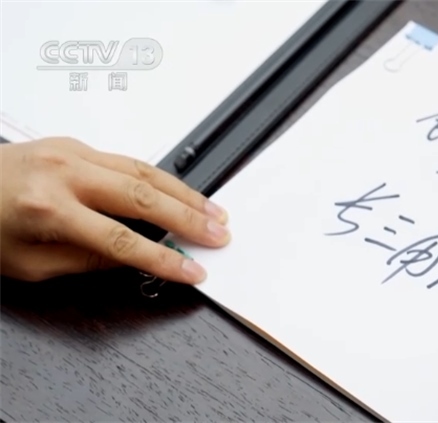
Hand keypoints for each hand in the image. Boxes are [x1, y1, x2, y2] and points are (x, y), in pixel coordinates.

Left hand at [0, 137, 229, 283]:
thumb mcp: (29, 264)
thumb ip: (86, 261)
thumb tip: (135, 259)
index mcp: (47, 209)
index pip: (122, 241)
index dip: (163, 259)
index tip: (192, 270)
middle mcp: (63, 173)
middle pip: (144, 197)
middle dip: (188, 218)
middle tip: (219, 234)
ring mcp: (70, 152)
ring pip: (144, 171)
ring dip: (184, 193)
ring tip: (213, 212)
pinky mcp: (73, 143)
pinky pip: (127, 160)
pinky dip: (160, 177)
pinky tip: (181, 192)